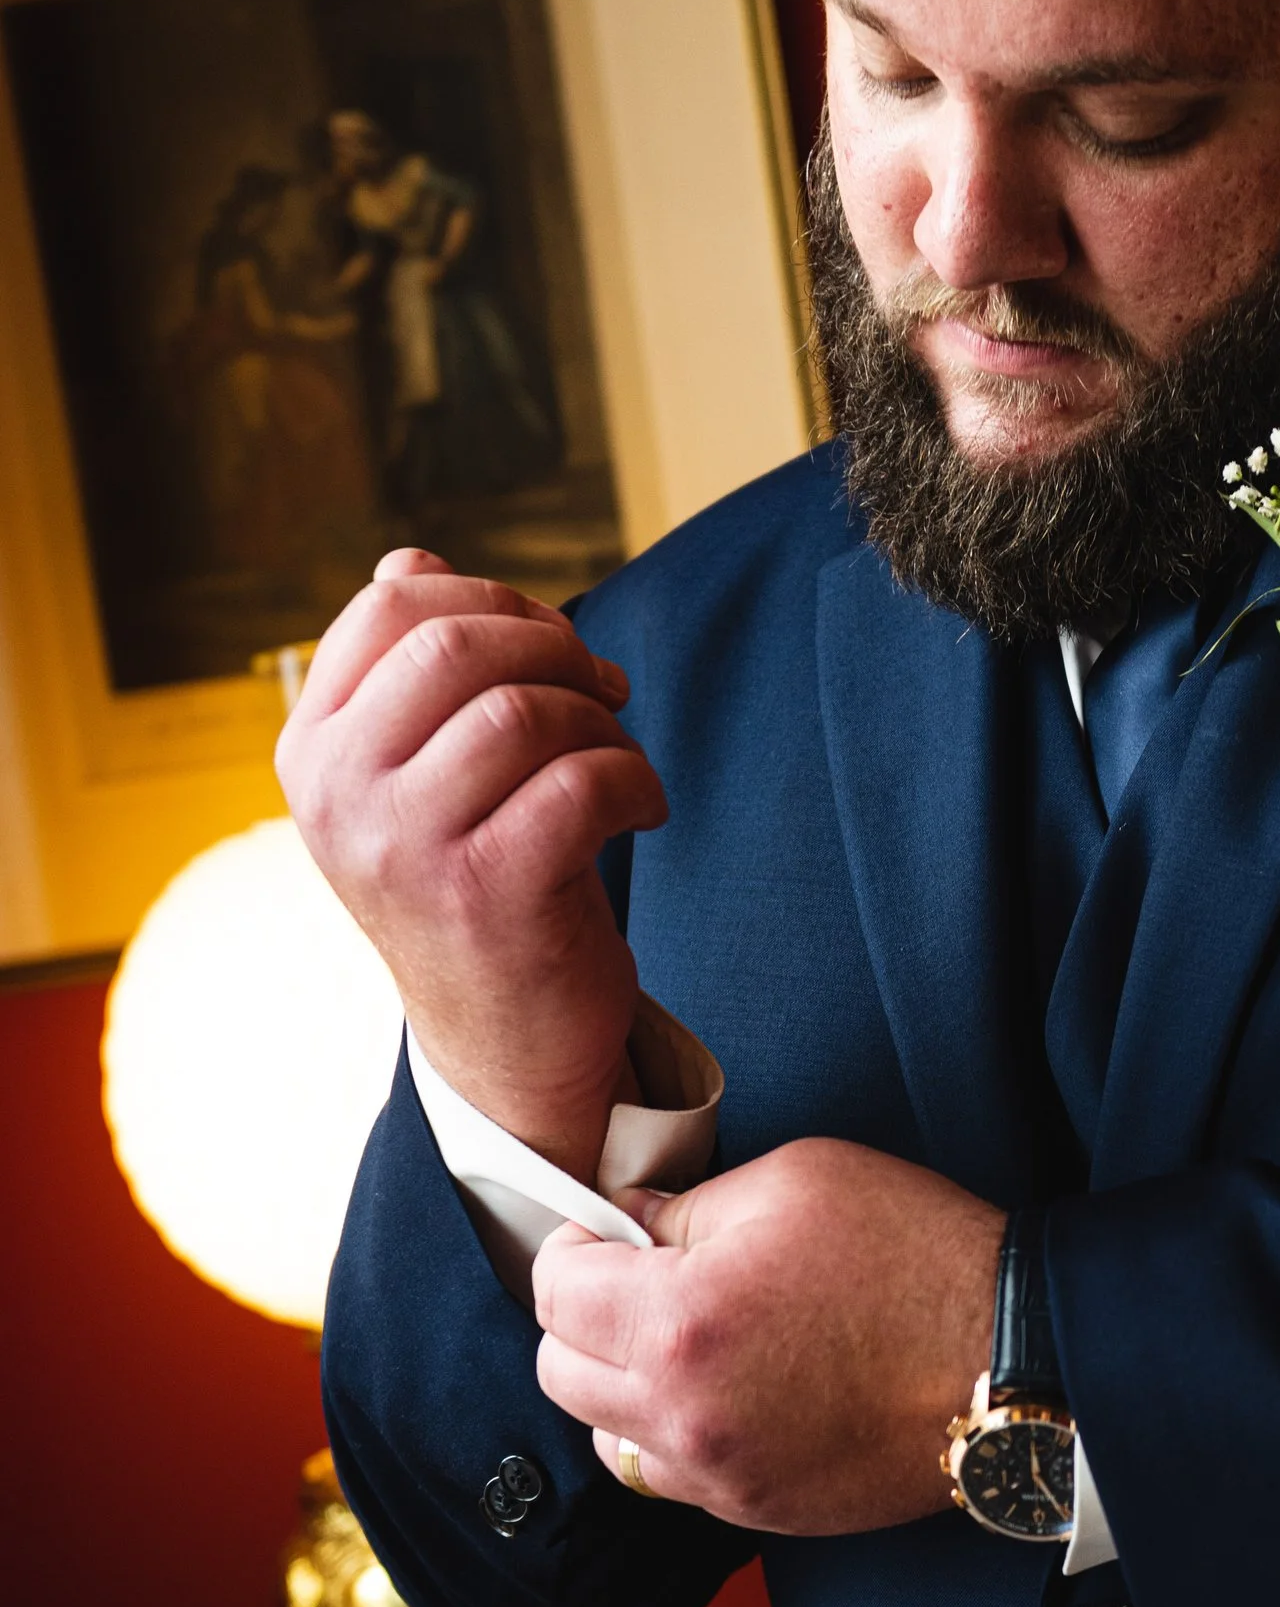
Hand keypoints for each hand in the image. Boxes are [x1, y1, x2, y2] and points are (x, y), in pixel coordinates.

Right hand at [278, 547, 666, 1178]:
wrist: (504, 1046)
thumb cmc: (476, 887)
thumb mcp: (418, 778)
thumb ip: (408, 676)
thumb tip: (410, 561)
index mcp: (311, 750)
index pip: (390, 605)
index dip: (494, 599)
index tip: (549, 647)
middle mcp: (339, 795)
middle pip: (457, 642)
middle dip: (557, 649)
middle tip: (602, 692)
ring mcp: (404, 848)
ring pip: (523, 709)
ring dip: (600, 722)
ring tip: (616, 762)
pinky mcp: (485, 895)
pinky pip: (583, 781)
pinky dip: (637, 781)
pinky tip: (641, 811)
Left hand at [531, 1142, 1004, 1532]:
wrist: (1016, 1358)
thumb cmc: (919, 1257)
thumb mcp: (798, 1180)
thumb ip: (689, 1204)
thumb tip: (631, 1222)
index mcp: (681, 1320)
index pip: (554, 1290)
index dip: (577, 1247)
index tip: (608, 1234)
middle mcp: (685, 1414)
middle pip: (561, 1373)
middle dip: (587, 1319)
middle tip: (644, 1282)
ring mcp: (722, 1476)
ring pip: (606, 1439)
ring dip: (624, 1389)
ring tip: (689, 1345)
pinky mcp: (761, 1512)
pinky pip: (673, 1480)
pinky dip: (680, 1438)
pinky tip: (735, 1393)